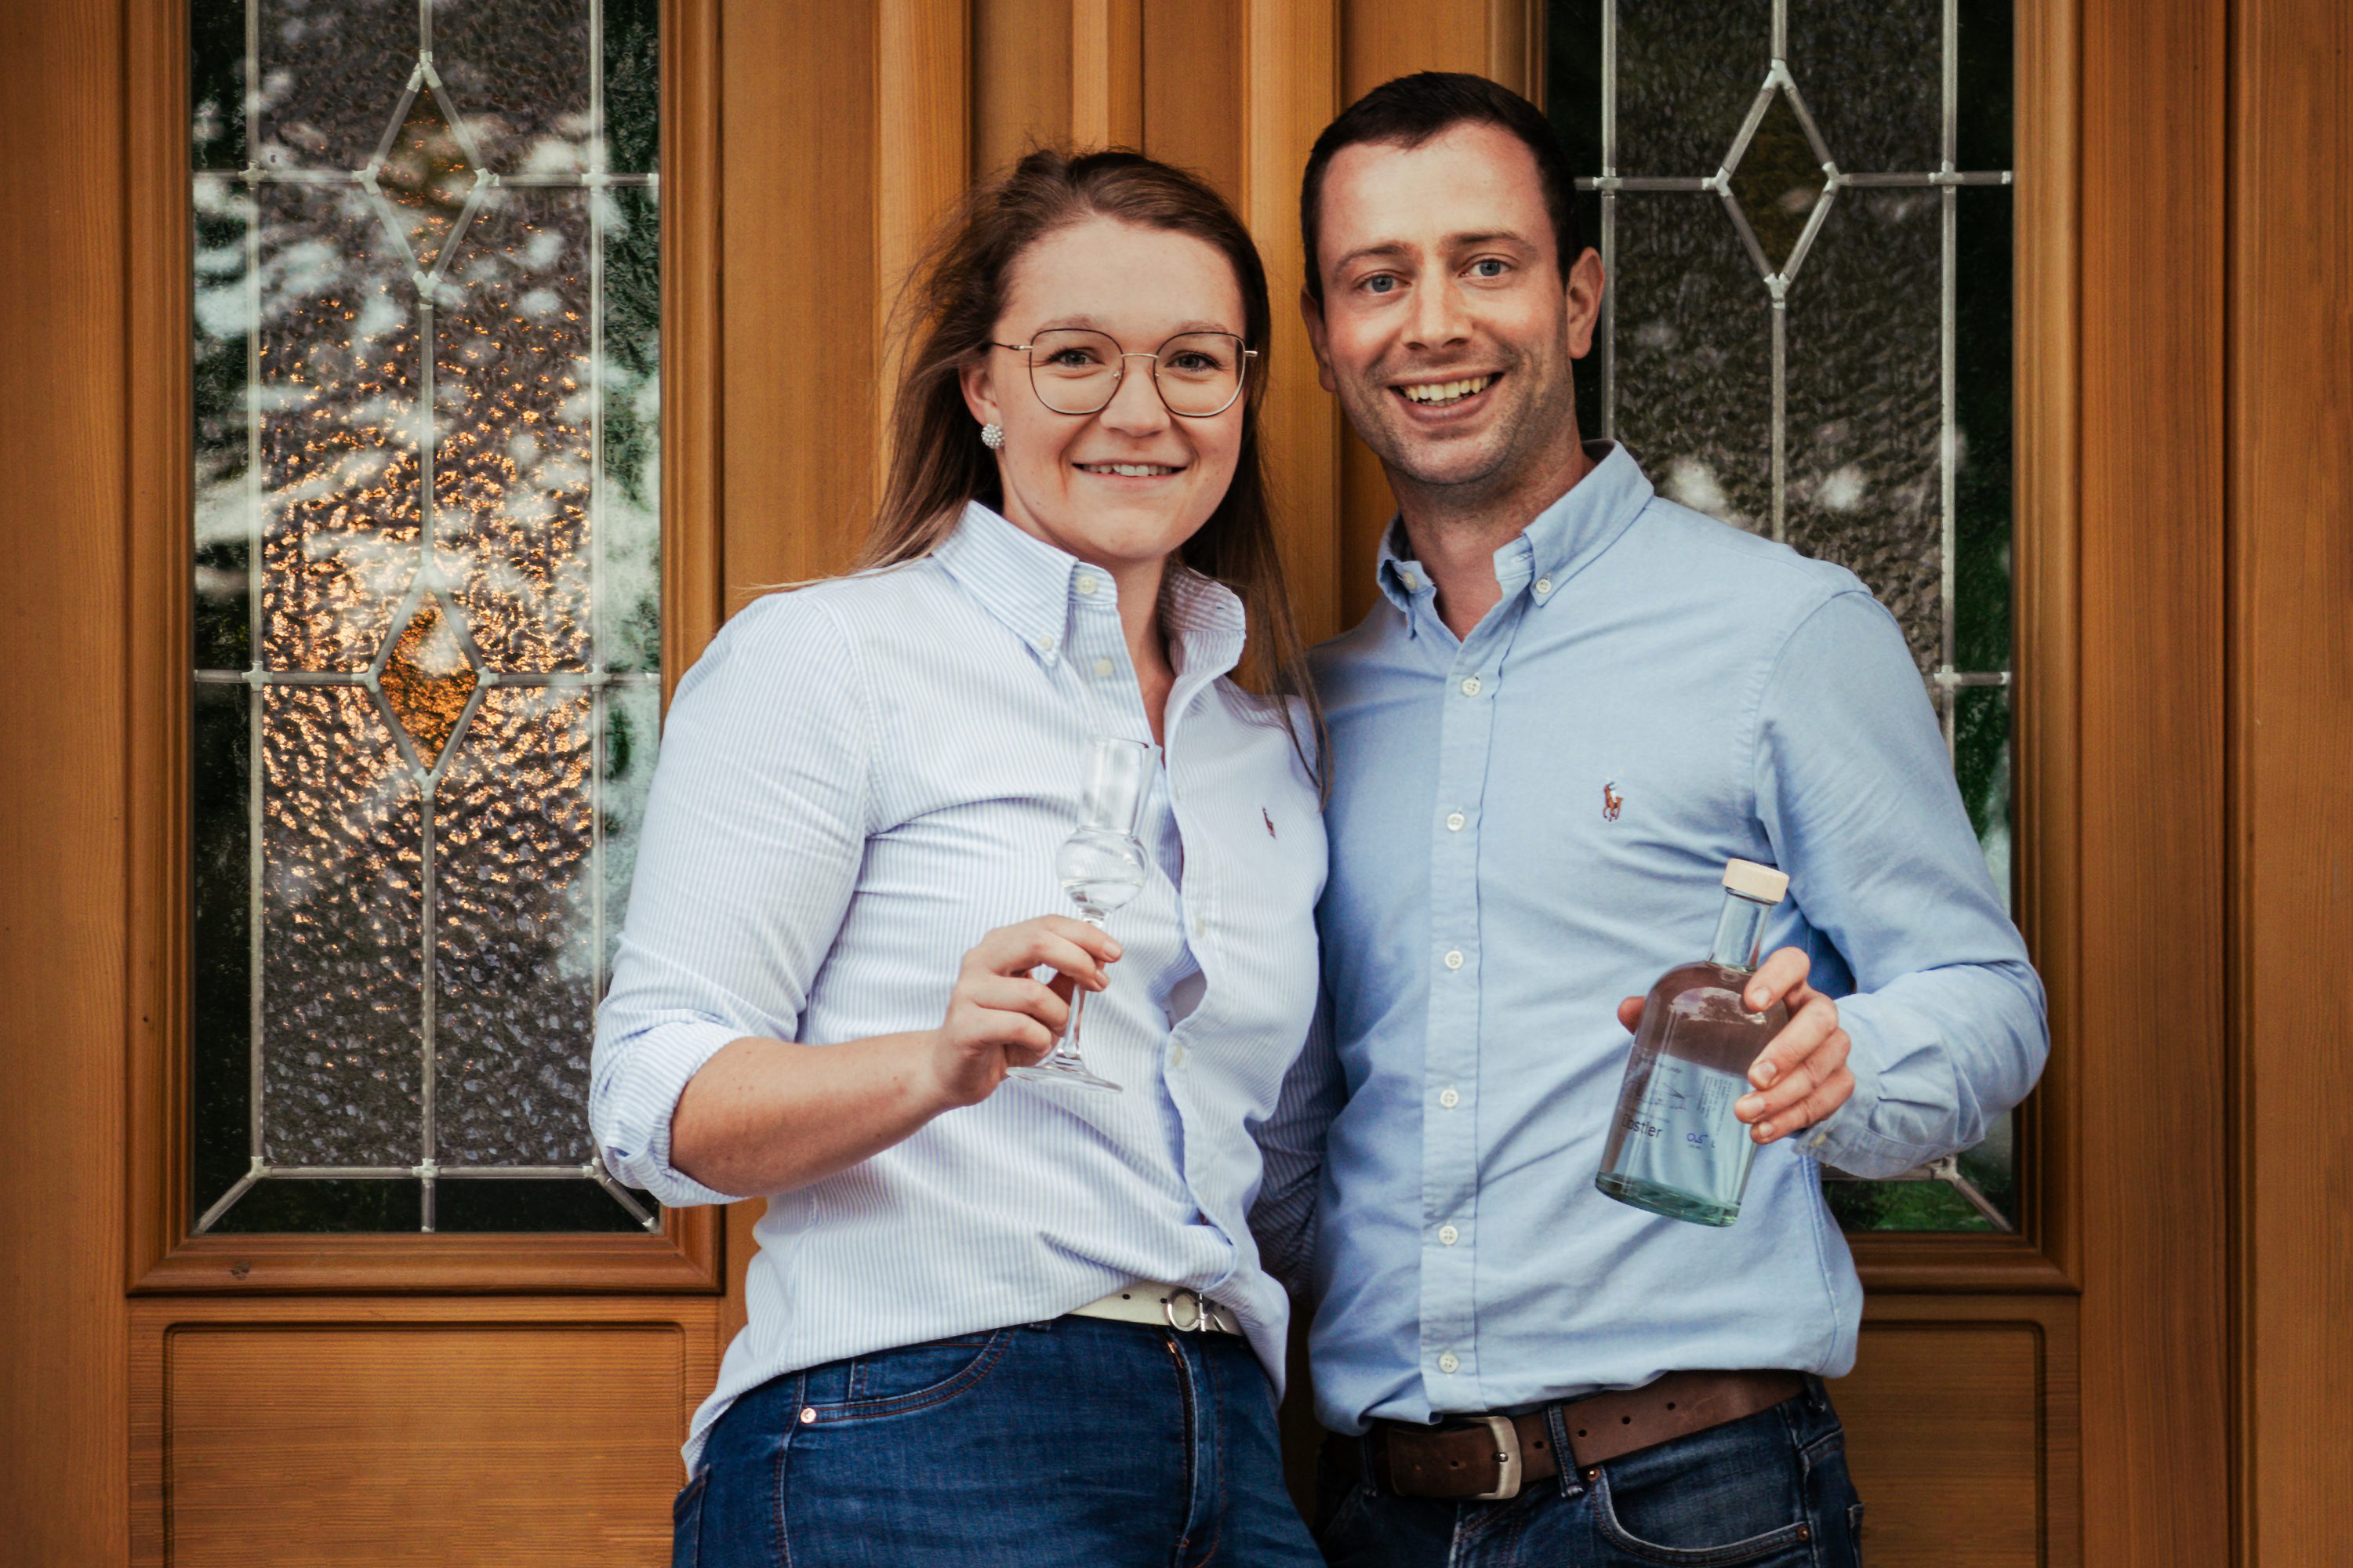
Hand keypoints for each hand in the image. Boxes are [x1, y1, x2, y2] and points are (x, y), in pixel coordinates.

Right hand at [926, 917, 1121, 1108]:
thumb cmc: (1002, 1035)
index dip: (1086, 935)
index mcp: (999, 946)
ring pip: (1033, 993)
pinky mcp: (965, 1025)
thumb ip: (1066, 979)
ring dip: (1059, 1016)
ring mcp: (968, 991)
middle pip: (1037, 941)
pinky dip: (1040, 1039)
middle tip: (1099, 984)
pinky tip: (1036, 1046)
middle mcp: (980, 960)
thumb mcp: (1043, 1004)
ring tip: (1055, 1031)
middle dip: (1079, 961)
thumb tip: (1099, 960)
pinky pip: (1019, 1026)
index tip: (1114, 953)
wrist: (955, 1071)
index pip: (1047, 924)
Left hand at [1612, 946, 1853, 1145]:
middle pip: (1820, 1020)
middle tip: (1752, 1077)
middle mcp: (1815, 1011)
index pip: (1794, 962)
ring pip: (1824, 1065)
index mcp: (1785, 985)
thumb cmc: (1733, 1035)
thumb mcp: (1703, 1022)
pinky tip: (1762, 1133)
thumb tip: (1627, 1009)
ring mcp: (1833, 1048)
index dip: (1778, 976)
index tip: (1750, 1000)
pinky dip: (1794, 1119)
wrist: (1778, 1071)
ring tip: (1745, 1115)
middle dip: (1788, 1050)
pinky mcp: (1839, 1082)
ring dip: (1787, 1095)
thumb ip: (1666, 1012)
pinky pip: (1828, 1100)